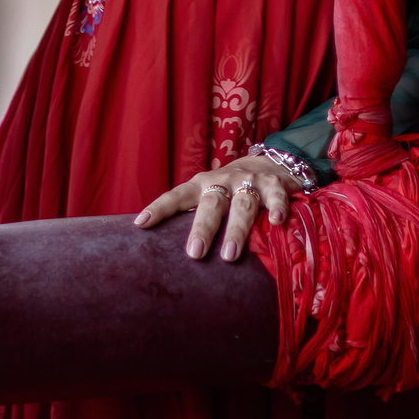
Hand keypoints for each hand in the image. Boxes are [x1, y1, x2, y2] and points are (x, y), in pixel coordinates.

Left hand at [134, 154, 294, 261]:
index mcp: (201, 186)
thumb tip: (164, 248)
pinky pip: (276, 196)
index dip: (160, 208)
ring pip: (242, 205)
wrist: (269, 162)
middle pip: (211, 204)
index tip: (142, 224)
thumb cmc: (230, 190)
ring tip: (230, 256)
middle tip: (195, 253)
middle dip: (203, 228)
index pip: (177, 196)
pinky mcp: (274, 184)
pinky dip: (277, 207)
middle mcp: (223, 181)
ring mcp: (249, 181)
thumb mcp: (209, 196)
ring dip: (236, 229)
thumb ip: (196, 216)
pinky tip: (276, 222)